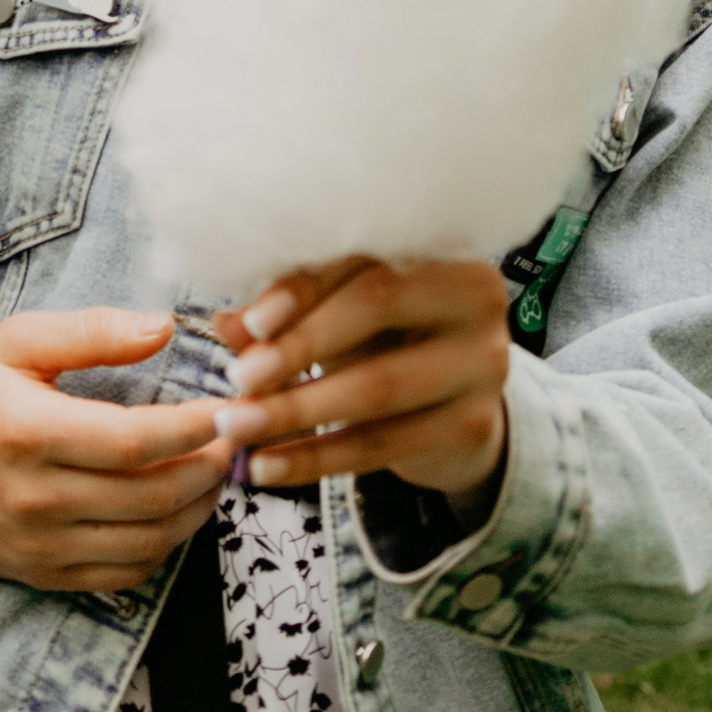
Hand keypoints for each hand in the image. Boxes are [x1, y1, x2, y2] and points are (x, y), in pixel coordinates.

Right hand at [0, 307, 225, 596]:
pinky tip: (178, 514)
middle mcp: (36, 498)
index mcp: (29, 432)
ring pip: (146, 541)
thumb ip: (93, 330)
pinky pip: (123, 574)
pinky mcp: (45, 574)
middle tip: (232, 441)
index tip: (226, 409)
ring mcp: (41, 545)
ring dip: (196, 511)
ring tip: (216, 475)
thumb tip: (163, 326)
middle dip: (207, 469)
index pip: (131, 441)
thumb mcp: (18, 342)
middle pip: (148, 496)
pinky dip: (164, 548)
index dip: (190, 429)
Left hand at [220, 255, 511, 520]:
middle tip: (240, 379)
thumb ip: (290, 314)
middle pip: (376, 308)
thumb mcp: (344, 318)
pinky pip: (380, 445)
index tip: (251, 323)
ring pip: (376, 387)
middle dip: (298, 345)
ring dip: (296, 411)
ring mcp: (484, 364)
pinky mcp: (473, 425)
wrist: (457, 409)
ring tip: (238, 427)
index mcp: (442, 246)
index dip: (304, 288)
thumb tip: (227, 323)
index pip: (364, 257)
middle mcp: (477, 296)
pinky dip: (315, 458)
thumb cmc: (390, 342)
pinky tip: (268, 465)